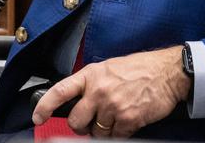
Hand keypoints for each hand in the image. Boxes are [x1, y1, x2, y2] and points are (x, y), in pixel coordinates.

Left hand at [30, 46, 187, 137]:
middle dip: (81, 126)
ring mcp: (113, 106)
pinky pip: (115, 137)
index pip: (60, 91)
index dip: (45, 106)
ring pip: (96, 132)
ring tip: (114, 118)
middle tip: (89, 123)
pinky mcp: (128, 120)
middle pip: (76, 121)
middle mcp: (99, 91)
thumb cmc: (139, 69)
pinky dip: (119, 134)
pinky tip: (126, 122)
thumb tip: (78, 100)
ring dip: (103, 131)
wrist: (167, 72)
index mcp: (91, 75)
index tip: (37, 117)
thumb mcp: (108, 68)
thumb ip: (91, 83)